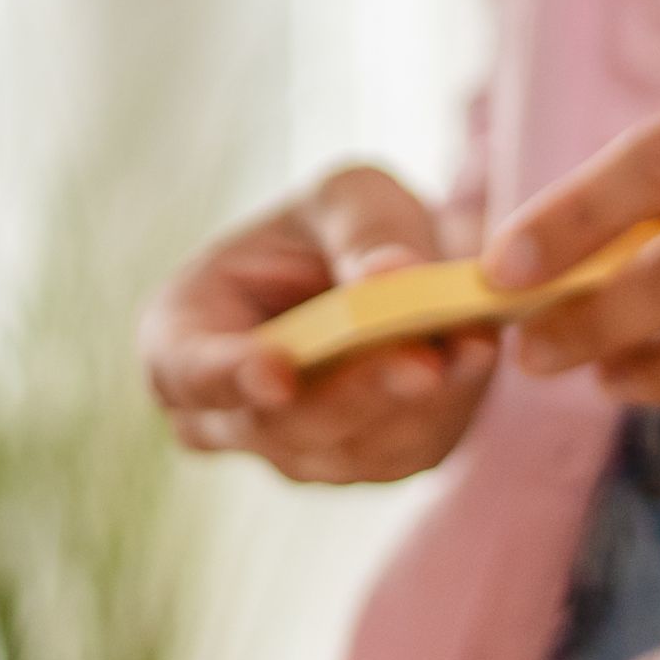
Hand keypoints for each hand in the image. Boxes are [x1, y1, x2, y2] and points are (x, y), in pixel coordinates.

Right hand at [141, 161, 495, 484]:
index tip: (277, 373)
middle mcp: (226, 413)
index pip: (187, 371)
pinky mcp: (367, 465)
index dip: (229, 377)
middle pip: (282, 426)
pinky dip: (448, 407)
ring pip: (352, 449)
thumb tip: (389, 278)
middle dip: (356, 392)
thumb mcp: (350, 195)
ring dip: (416, 403)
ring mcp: (294, 451)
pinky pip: (404, 451)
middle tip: (418, 360)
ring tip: (471, 346)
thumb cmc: (347, 222)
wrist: (404, 266)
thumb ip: (363, 231)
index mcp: (182, 332)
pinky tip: (477, 357)